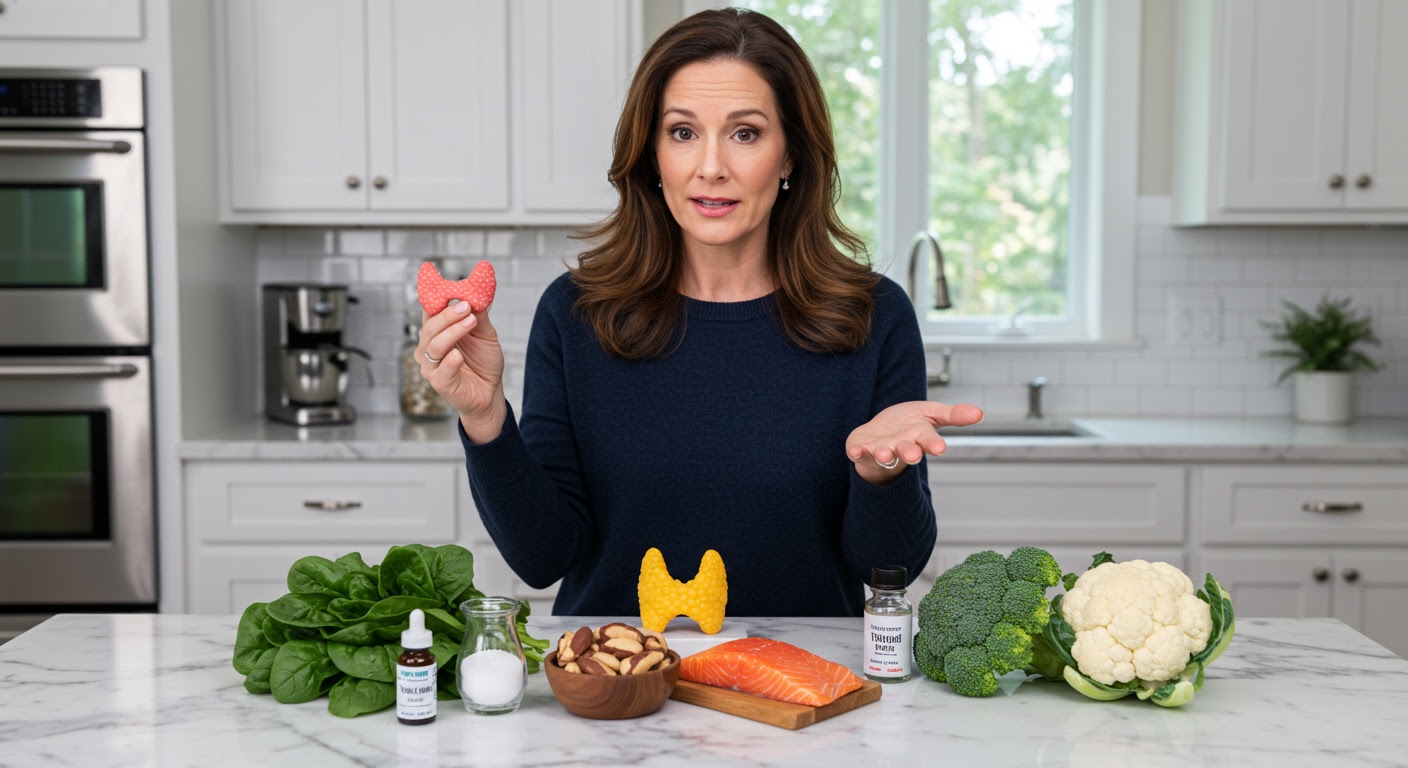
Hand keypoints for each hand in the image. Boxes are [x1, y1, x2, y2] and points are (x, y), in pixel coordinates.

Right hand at [418, 301, 506, 442]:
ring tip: (470, 321)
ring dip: (452, 332)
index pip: (430, 311)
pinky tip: (459, 354)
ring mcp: (432, 366)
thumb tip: (476, 295)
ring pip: (434, 346)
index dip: (436, 298)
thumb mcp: (485, 335)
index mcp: (437, 332)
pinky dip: (450, 361)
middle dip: (448, 315)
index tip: (450, 286)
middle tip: (466, 305)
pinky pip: (441, 370)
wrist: (490, 391)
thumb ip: (478, 317)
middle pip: (430, 327)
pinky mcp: (440, 383)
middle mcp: (429, 348)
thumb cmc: (483, 362)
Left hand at [846, 401, 983, 484]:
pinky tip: (855, 450)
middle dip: (909, 452)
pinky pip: (859, 452)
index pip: (929, 441)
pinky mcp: (861, 449)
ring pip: (884, 454)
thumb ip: (953, 415)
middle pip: (907, 451)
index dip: (933, 444)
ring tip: (884, 453)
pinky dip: (857, 452)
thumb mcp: (931, 414)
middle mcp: (901, 446)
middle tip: (913, 455)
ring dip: (884, 454)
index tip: (940, 448)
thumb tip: (979, 413)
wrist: (880, 433)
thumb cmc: (908, 425)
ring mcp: (881, 450)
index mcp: (919, 437)